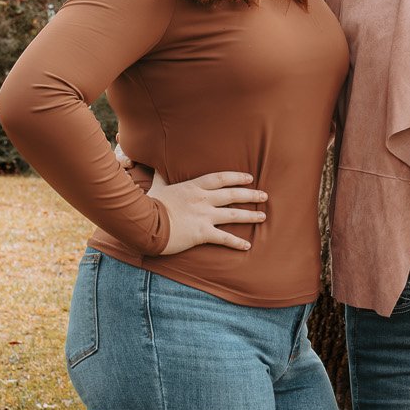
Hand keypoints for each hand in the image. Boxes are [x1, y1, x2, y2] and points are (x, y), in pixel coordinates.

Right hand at [145, 168, 268, 255]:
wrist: (145, 223)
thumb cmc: (149, 205)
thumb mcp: (157, 186)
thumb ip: (161, 176)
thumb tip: (156, 165)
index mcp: (193, 187)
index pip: (220, 178)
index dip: (237, 177)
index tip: (250, 178)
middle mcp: (202, 199)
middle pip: (232, 194)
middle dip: (250, 195)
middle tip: (264, 196)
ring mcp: (203, 216)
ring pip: (233, 214)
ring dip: (250, 215)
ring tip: (263, 216)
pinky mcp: (202, 233)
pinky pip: (223, 238)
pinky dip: (236, 242)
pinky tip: (247, 245)